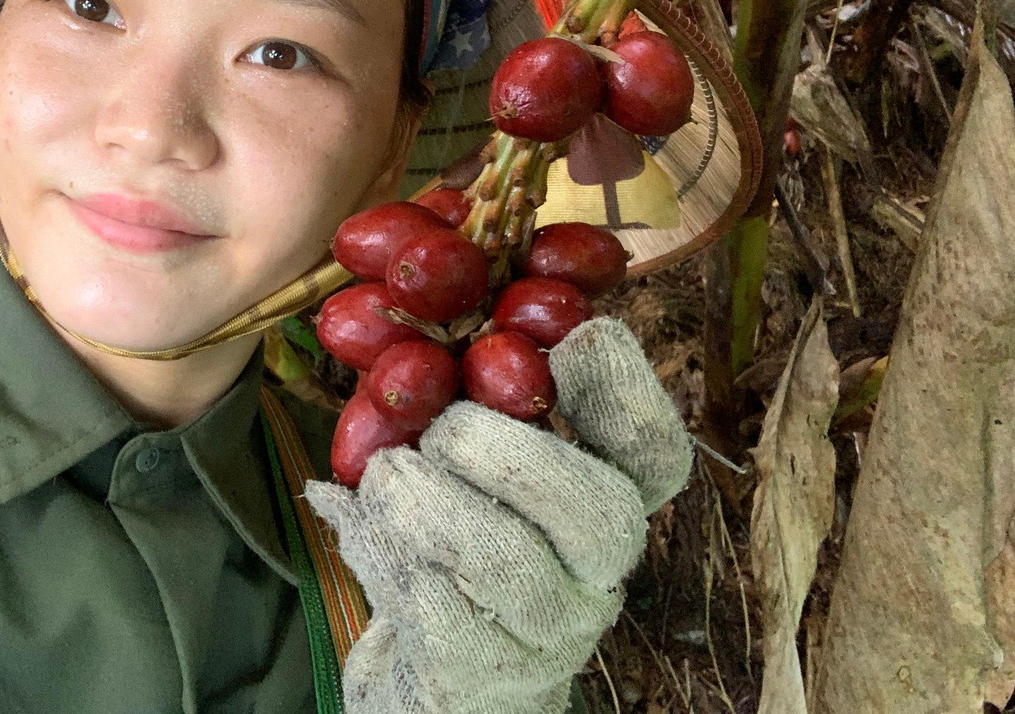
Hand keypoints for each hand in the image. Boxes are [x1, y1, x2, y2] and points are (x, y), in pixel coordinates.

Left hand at [305, 318, 692, 713]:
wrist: (426, 673)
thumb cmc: (448, 545)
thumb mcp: (463, 467)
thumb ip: (465, 404)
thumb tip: (427, 342)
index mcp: (603, 504)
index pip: (654, 457)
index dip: (627, 396)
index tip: (581, 339)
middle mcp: (595, 576)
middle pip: (599, 513)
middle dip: (507, 454)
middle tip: (440, 431)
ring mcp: (544, 635)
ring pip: (504, 559)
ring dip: (423, 501)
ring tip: (383, 477)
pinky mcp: (478, 676)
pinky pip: (435, 609)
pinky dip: (381, 551)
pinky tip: (359, 524)